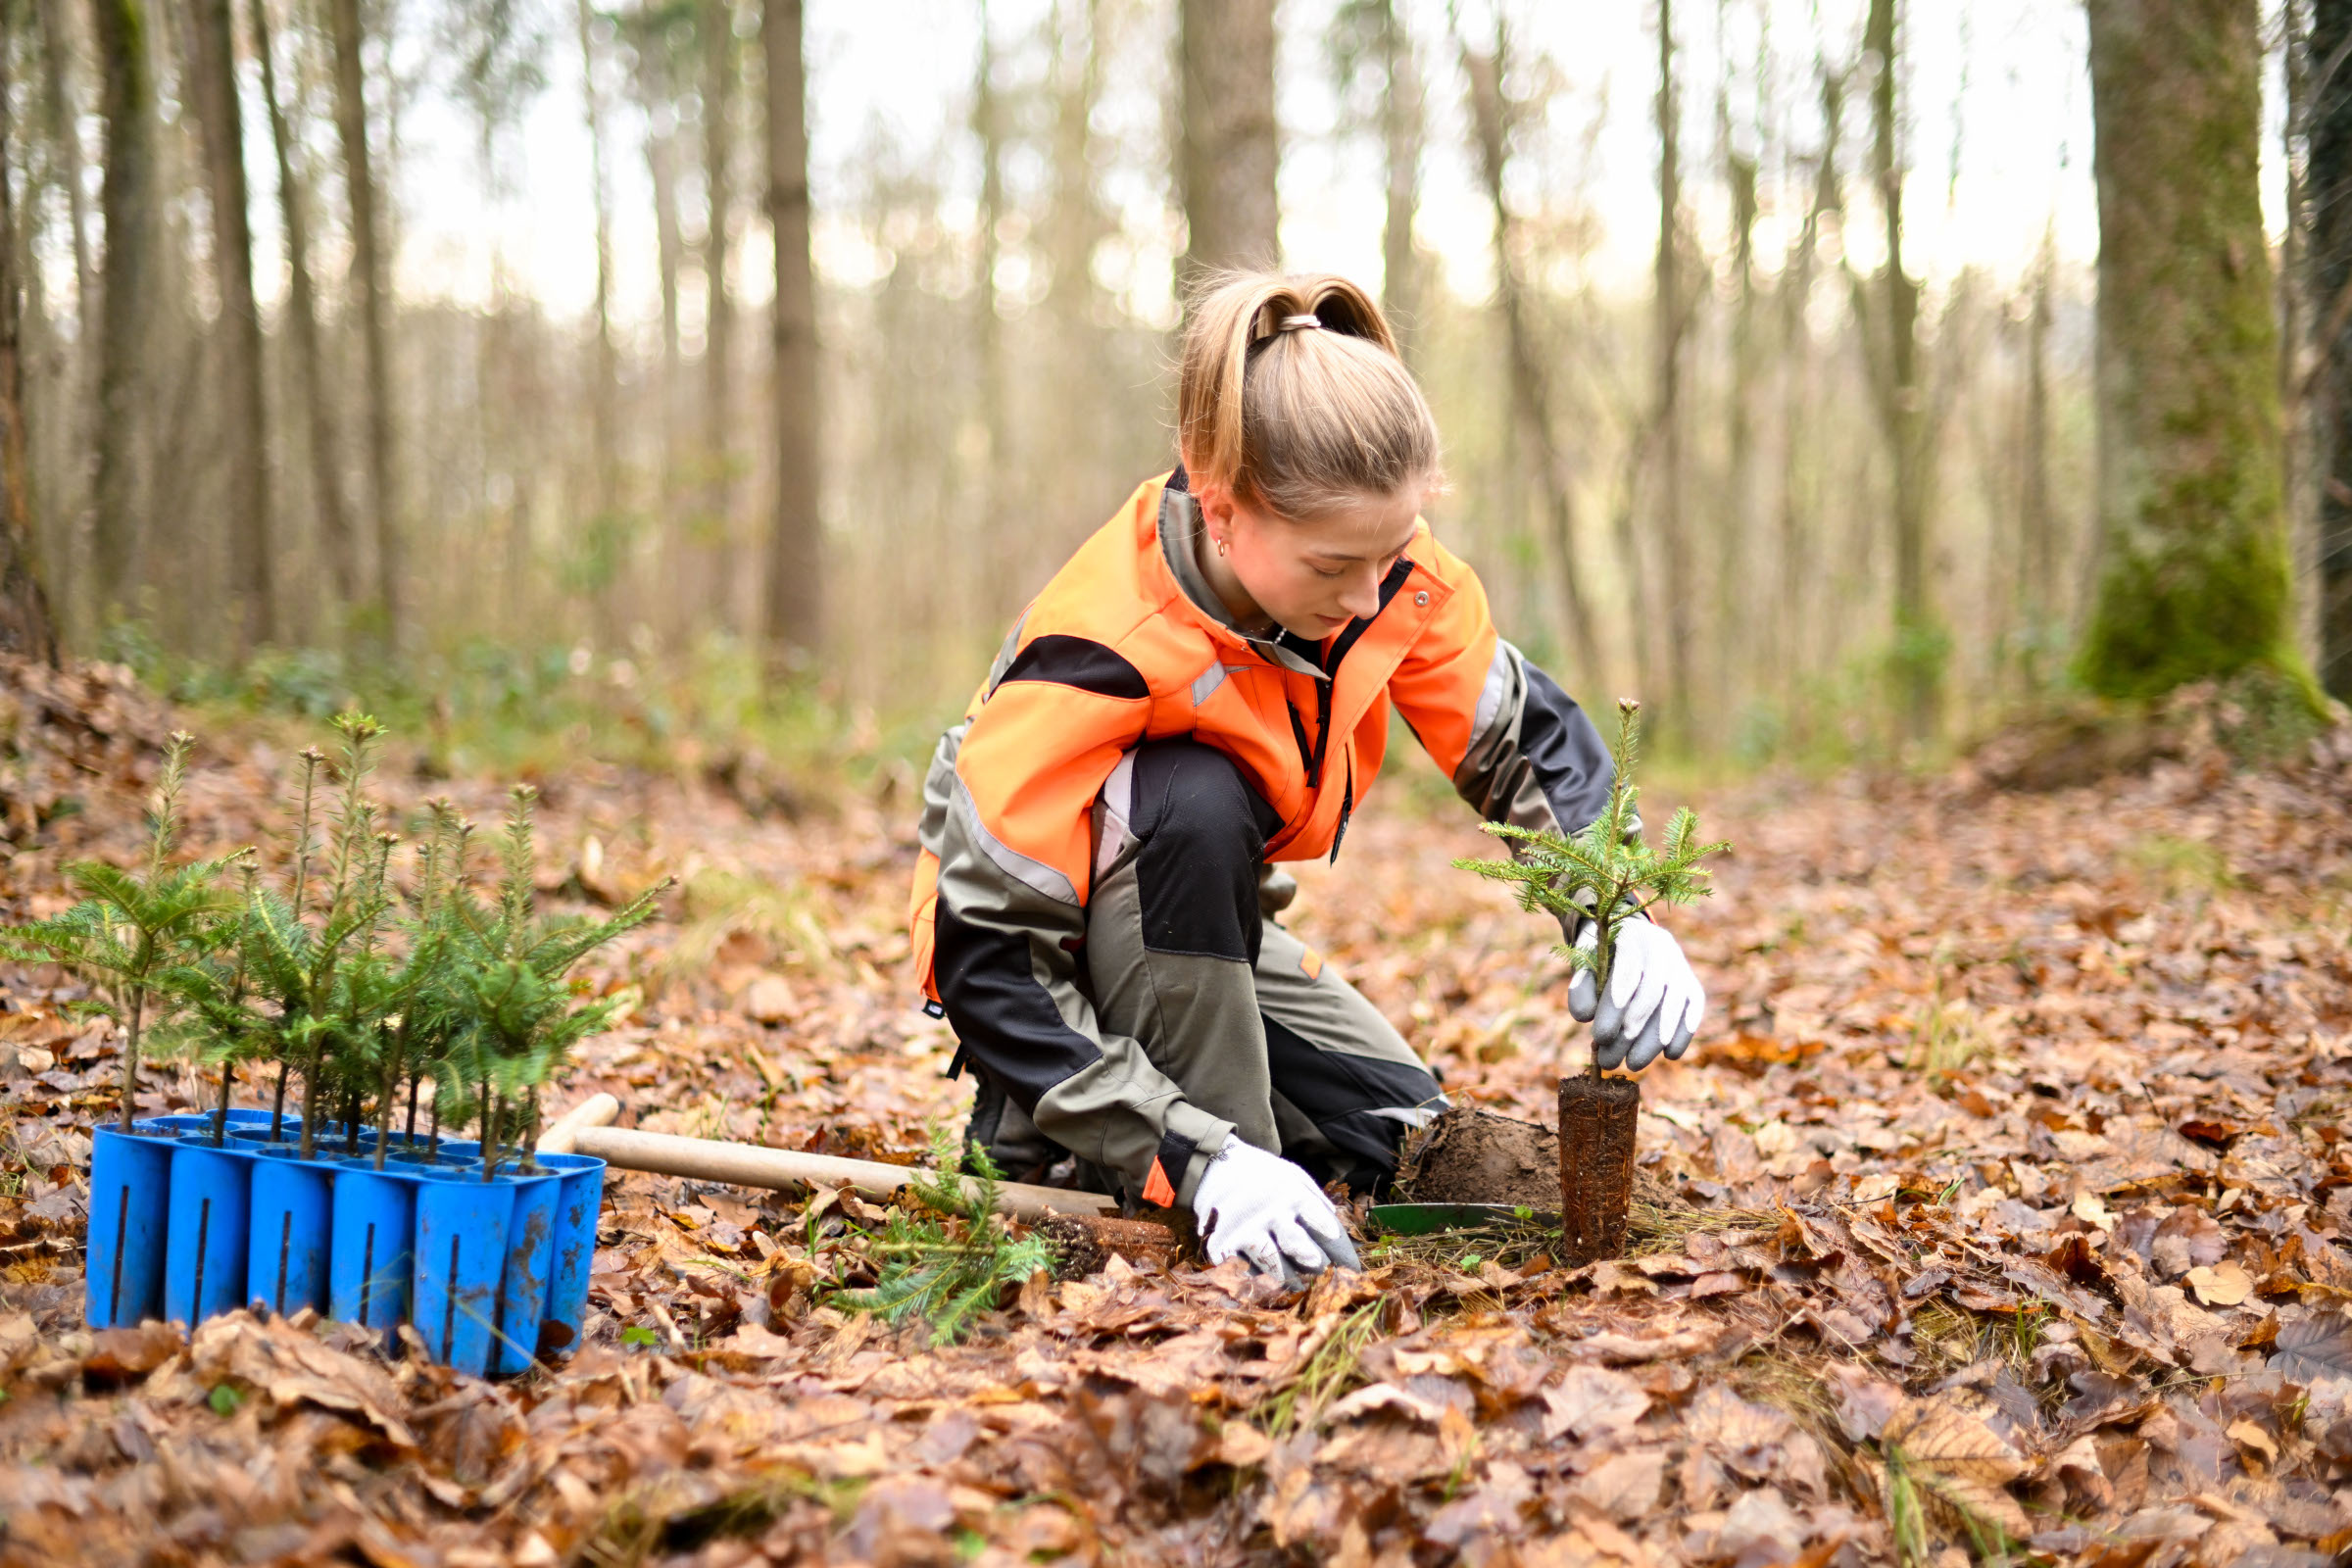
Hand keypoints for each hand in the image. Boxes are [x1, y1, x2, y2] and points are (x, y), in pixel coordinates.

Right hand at [1191, 1139, 1360, 1283]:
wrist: (1213, 1164)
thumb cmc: (1261, 1174)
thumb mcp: (1291, 1175)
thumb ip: (1314, 1199)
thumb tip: (1335, 1224)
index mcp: (1292, 1193)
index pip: (1323, 1226)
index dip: (1340, 1249)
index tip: (1349, 1266)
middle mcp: (1270, 1211)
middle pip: (1300, 1248)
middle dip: (1318, 1266)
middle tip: (1327, 1278)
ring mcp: (1246, 1229)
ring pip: (1274, 1265)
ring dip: (1290, 1279)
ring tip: (1300, 1285)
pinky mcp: (1223, 1243)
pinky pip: (1245, 1269)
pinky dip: (1258, 1277)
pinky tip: (1267, 1281)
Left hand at [1567, 917, 1704, 1070]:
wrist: (1629, 936)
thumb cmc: (1601, 957)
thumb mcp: (1584, 965)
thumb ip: (1580, 988)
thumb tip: (1585, 1017)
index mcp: (1630, 936)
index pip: (1627, 973)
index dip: (1615, 1008)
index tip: (1600, 1038)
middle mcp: (1661, 947)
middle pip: (1652, 993)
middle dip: (1631, 1032)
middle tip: (1610, 1060)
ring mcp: (1680, 965)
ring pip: (1675, 1004)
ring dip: (1655, 1040)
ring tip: (1633, 1064)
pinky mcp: (1692, 982)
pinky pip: (1694, 1009)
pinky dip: (1684, 1034)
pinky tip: (1669, 1055)